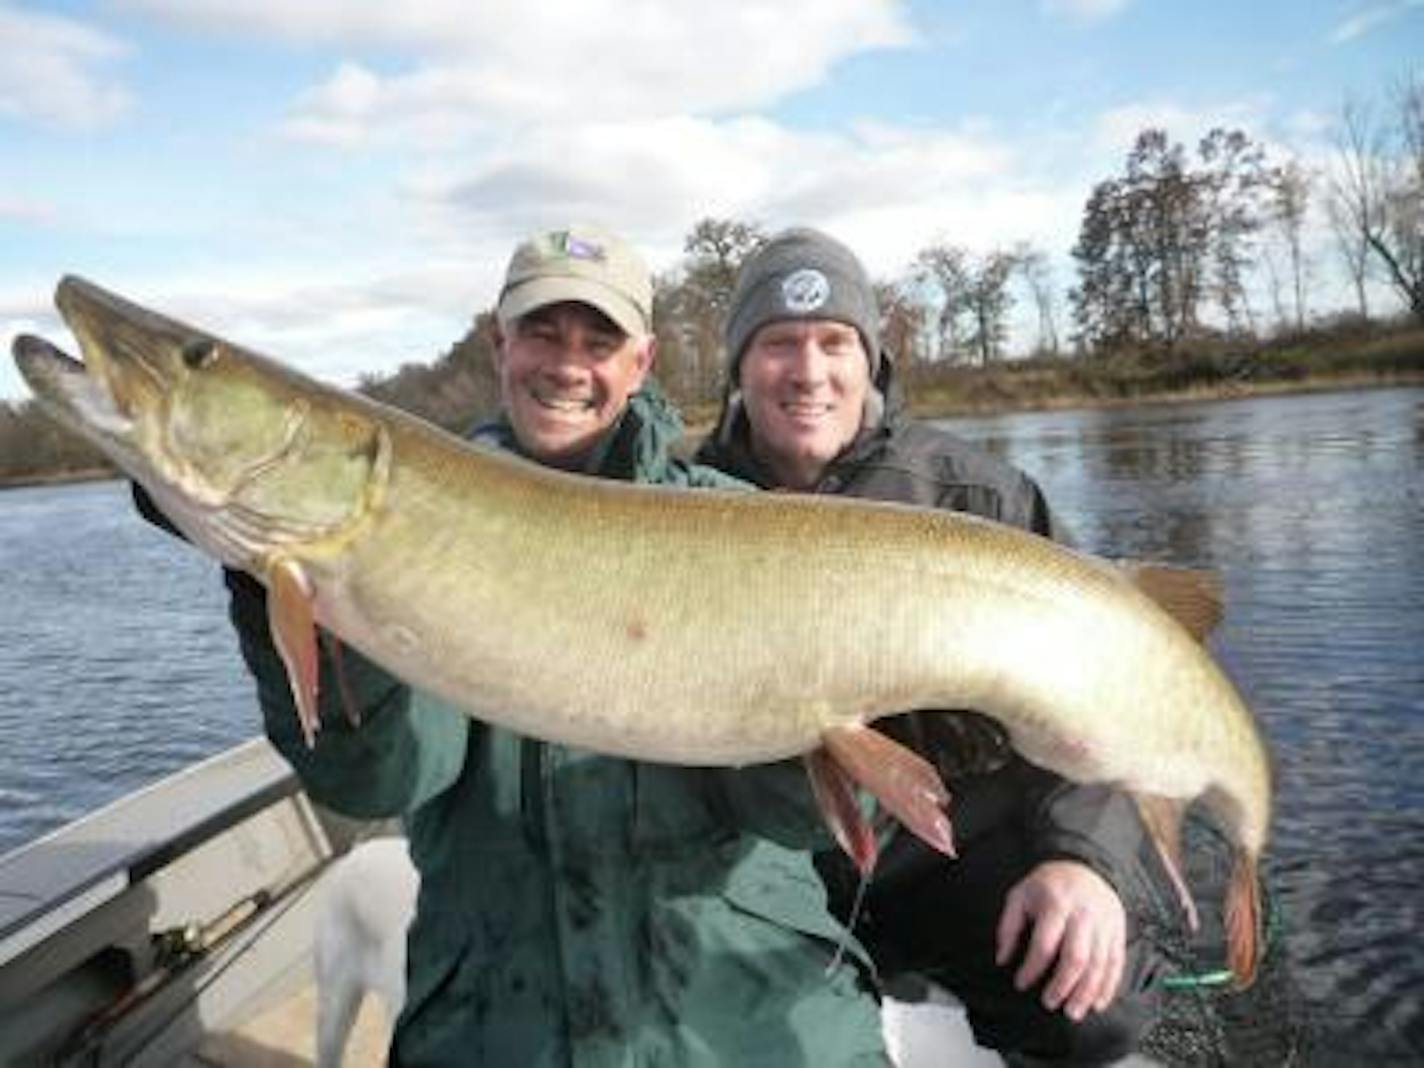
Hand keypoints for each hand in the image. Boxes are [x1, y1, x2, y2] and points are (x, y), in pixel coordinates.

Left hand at [995, 860, 1125, 1021]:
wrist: (1083, 866)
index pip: (1045, 944)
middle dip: (1062, 986)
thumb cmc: (1048, 885)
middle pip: (1076, 958)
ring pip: (1099, 965)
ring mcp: (1104, 923)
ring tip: (1073, 1011)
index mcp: (1056, 904)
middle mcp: (1084, 914)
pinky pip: (1116, 963)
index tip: (1021, 983)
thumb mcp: (1020, 896)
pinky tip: (1098, 1002)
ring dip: (1086, 993)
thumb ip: (1008, 927)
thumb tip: (1002, 959)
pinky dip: (1108, 986)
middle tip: (1050, 1003)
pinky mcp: (1118, 930)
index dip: (1032, 968)